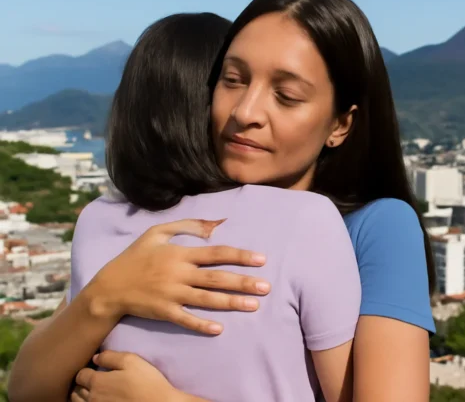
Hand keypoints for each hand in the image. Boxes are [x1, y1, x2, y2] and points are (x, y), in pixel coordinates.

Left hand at [71, 351, 190, 401]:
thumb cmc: (146, 382)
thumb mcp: (132, 361)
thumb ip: (111, 356)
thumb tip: (96, 357)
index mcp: (97, 382)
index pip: (80, 374)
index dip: (86, 370)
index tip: (94, 368)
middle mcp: (92, 398)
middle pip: (76, 391)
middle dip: (81, 384)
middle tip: (92, 380)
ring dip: (81, 396)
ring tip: (92, 392)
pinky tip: (99, 400)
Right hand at [84, 218, 269, 334]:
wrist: (109, 287)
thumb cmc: (135, 257)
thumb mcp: (156, 233)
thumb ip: (185, 226)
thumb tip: (213, 224)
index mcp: (180, 254)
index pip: (216, 253)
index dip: (240, 256)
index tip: (261, 259)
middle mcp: (179, 274)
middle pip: (216, 278)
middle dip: (243, 282)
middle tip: (266, 287)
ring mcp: (171, 294)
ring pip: (206, 299)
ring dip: (231, 302)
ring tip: (253, 305)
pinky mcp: (163, 312)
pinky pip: (186, 319)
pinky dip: (202, 324)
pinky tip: (219, 329)